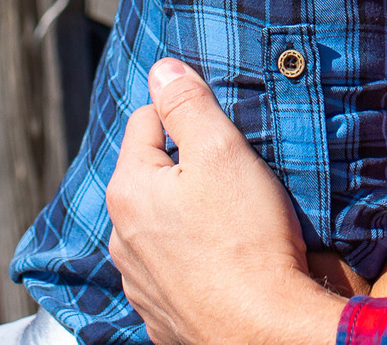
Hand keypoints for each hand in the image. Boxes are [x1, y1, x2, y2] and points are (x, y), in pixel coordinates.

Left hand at [109, 58, 347, 344]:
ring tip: (234, 224)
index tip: (222, 134)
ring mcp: (140, 282)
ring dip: (189, 219)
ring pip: (162, 226)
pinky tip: (227, 263)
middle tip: (233, 178)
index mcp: (128, 189)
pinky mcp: (163, 315)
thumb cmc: (246, 240)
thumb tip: (162, 68)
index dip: (187, 117)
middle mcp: (121, 237)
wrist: (265, 333)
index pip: (146, 121)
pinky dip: (195, 263)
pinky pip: (175, 272)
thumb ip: (187, 103)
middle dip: (186, 170)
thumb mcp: (222, 151)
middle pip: (152, 176)